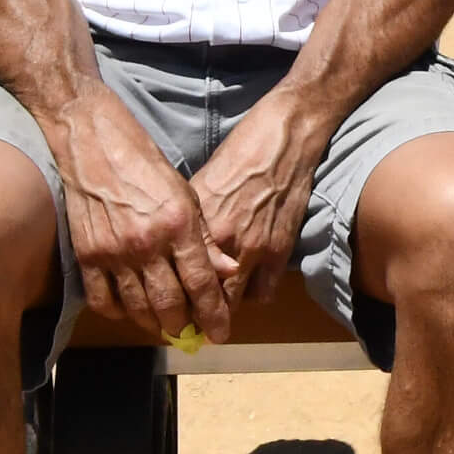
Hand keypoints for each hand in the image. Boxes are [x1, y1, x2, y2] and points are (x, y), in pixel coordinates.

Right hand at [54, 85, 235, 344]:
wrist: (94, 143)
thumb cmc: (147, 163)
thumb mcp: (186, 193)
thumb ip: (206, 236)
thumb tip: (228, 271)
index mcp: (178, 223)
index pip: (202, 282)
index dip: (213, 314)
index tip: (221, 333)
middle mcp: (147, 243)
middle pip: (169, 304)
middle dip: (184, 326)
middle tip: (191, 334)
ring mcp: (114, 252)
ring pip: (137, 309)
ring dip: (154, 324)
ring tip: (165, 328)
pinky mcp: (87, 255)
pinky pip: (103, 300)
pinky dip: (119, 313)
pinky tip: (130, 312)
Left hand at [191, 90, 323, 306]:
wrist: (284, 137)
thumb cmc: (239, 152)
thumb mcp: (202, 183)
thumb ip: (191, 220)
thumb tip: (175, 245)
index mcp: (197, 223)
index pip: (178, 278)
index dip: (173, 298)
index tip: (170, 307)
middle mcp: (222, 241)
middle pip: (203, 298)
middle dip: (196, 311)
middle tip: (192, 315)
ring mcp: (254, 248)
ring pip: (233, 303)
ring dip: (225, 306)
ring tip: (220, 304)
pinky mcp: (280, 250)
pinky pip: (264, 293)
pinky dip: (255, 293)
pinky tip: (249, 283)